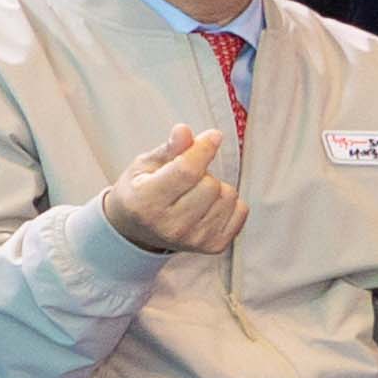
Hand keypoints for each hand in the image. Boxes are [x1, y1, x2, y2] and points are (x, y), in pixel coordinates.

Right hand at [96, 125, 244, 259]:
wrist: (136, 231)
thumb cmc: (139, 192)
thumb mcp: (144, 165)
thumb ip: (169, 149)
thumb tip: (184, 131)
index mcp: (146, 202)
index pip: (186, 172)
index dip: (203, 149)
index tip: (213, 136)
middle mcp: (170, 226)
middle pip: (210, 184)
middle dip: (203, 173)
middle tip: (187, 178)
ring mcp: (194, 239)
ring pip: (228, 196)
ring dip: (216, 188)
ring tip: (196, 193)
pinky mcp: (213, 246)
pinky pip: (241, 211)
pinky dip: (229, 203)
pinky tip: (209, 206)